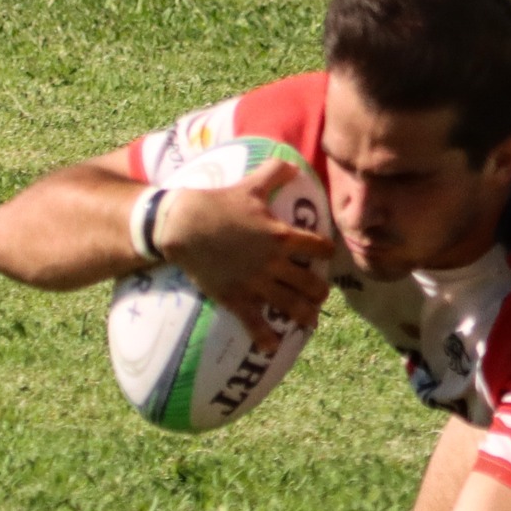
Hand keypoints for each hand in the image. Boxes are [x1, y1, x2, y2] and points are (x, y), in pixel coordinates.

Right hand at [155, 158, 335, 351]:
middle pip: (311, 283)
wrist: (183, 225)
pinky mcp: (235, 298)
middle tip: (321, 293)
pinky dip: (266, 338)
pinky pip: (255, 323)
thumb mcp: (250, 184)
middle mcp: (274, 263)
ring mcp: (255, 283)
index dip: (326, 251)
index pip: (318, 247)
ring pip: (291, 306)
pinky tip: (273, 347)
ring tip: (311, 321)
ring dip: (305, 315)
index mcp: (282, 236)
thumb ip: (275, 173)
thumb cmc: (218, 203)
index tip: (327, 255)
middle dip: (320, 291)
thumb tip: (292, 163)